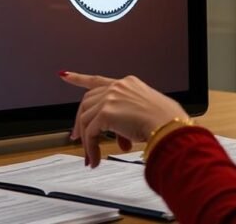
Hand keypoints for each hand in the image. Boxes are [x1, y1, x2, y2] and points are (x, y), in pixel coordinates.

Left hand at [60, 72, 188, 167]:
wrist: (171, 127)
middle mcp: (118, 86)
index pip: (97, 80)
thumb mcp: (145, 114)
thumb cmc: (167, 122)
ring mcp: (111, 98)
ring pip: (86, 119)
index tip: (65, 75)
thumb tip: (120, 138)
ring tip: (92, 156)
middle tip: (78, 137)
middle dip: (80, 122)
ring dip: (87, 140)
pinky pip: (90, 133)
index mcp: (128, 83)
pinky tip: (95, 159)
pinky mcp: (106, 112)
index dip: (79, 79)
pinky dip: (90, 148)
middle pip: (87, 102)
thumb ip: (128, 120)